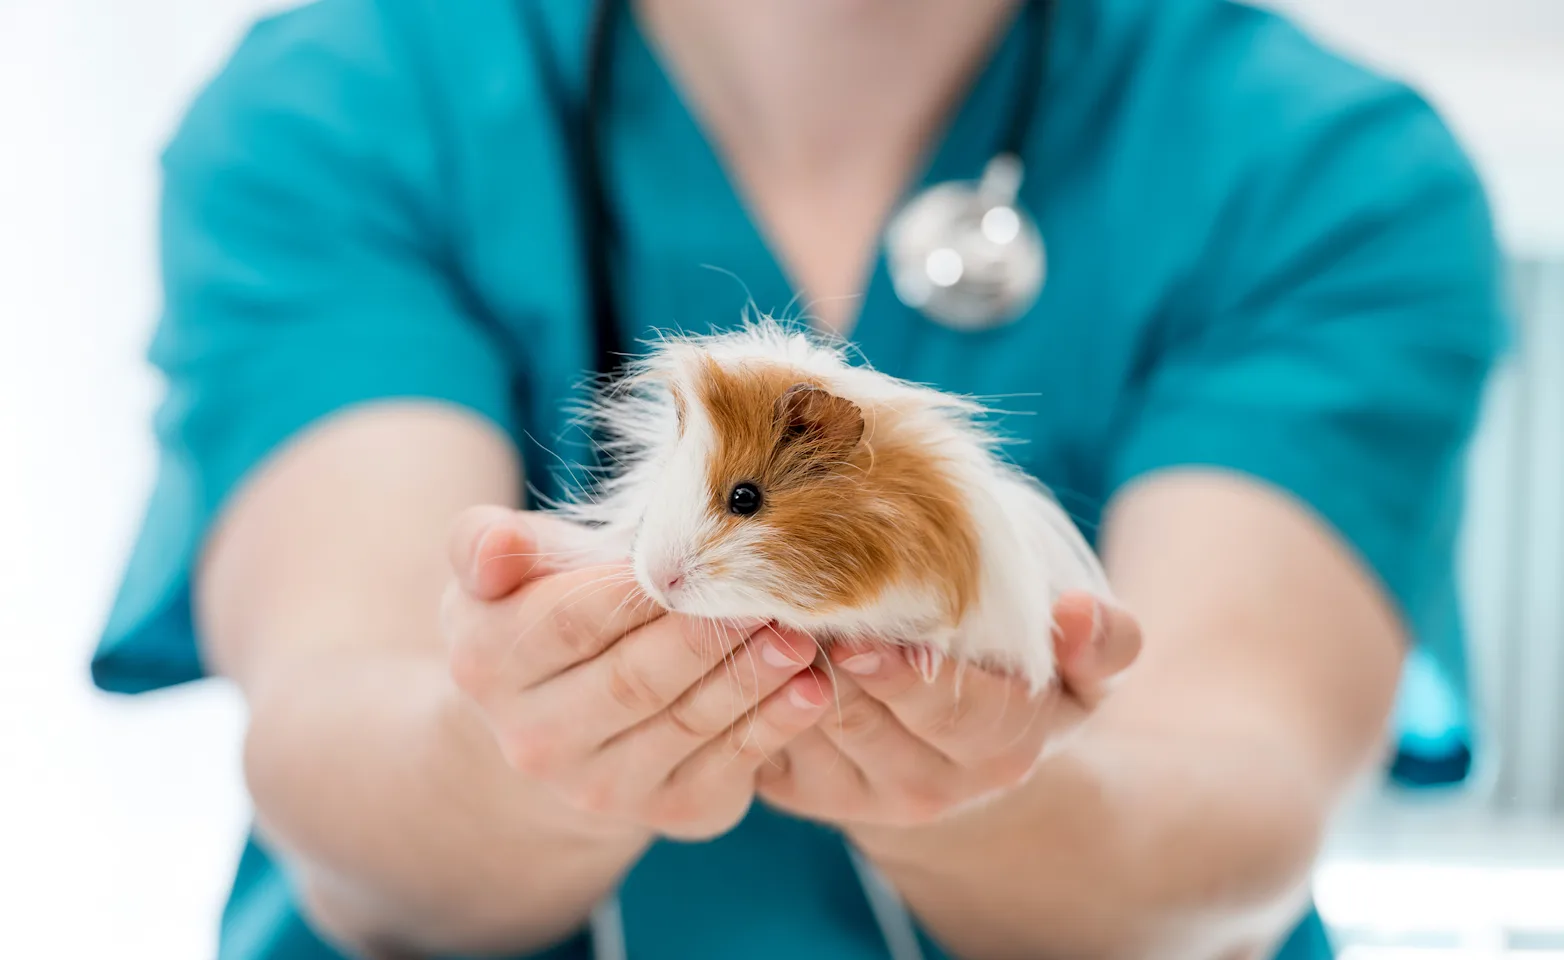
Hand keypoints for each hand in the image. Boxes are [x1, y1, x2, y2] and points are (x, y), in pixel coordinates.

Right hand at [440, 507, 833, 840]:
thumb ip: (487, 544)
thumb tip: (497, 548)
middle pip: (633, 680)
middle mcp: (535, 740)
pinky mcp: (669, 811)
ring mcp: (601, 787)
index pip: (572, 621)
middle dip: (707, 635)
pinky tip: (812, 690)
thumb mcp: (503, 572)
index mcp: (488, 665)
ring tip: (800, 634)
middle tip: (770, 592)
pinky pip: (728, 767)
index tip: (700, 552)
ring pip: (686, 724)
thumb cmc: (545, 613)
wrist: (563, 722)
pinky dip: (775, 727)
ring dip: (750, 678)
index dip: (640, 590)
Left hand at [755, 592, 1140, 831]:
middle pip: (868, 722)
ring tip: (753, 607)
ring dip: (778, 674)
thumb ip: (1104, 642)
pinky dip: (748, 691)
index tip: (863, 635)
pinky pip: (765, 743)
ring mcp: (859, 795)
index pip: (953, 712)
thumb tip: (1077, 612)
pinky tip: (736, 634)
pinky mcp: (801, 790)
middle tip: (788, 607)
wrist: (958, 750)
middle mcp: (932, 787)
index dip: (906, 676)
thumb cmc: (1024, 679)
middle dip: (828, 666)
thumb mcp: (1086, 668)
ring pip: (809, 731)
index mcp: (1004, 747)